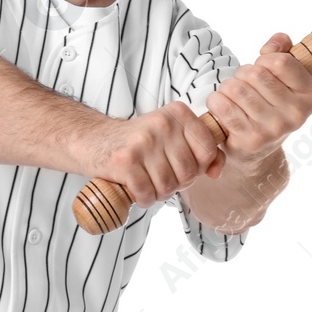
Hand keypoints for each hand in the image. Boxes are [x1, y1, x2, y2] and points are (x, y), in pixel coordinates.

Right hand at [84, 101, 224, 207]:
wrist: (94, 140)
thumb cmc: (139, 142)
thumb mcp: (173, 136)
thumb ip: (201, 149)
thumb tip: (217, 171)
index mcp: (178, 113)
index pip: (208, 147)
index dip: (199, 166)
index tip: (183, 166)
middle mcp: (162, 123)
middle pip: (189, 171)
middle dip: (177, 183)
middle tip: (162, 177)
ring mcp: (143, 141)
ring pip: (168, 186)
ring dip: (158, 193)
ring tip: (148, 182)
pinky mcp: (125, 160)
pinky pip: (147, 193)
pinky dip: (143, 198)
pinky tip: (136, 188)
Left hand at [205, 32, 311, 161]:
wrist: (257, 151)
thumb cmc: (268, 104)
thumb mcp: (282, 78)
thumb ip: (282, 51)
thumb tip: (278, 41)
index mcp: (310, 96)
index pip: (281, 62)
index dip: (265, 59)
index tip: (263, 69)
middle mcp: (297, 115)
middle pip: (256, 74)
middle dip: (243, 74)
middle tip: (244, 85)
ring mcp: (274, 130)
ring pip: (237, 88)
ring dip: (227, 87)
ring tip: (233, 96)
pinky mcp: (251, 140)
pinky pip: (224, 106)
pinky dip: (216, 100)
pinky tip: (221, 105)